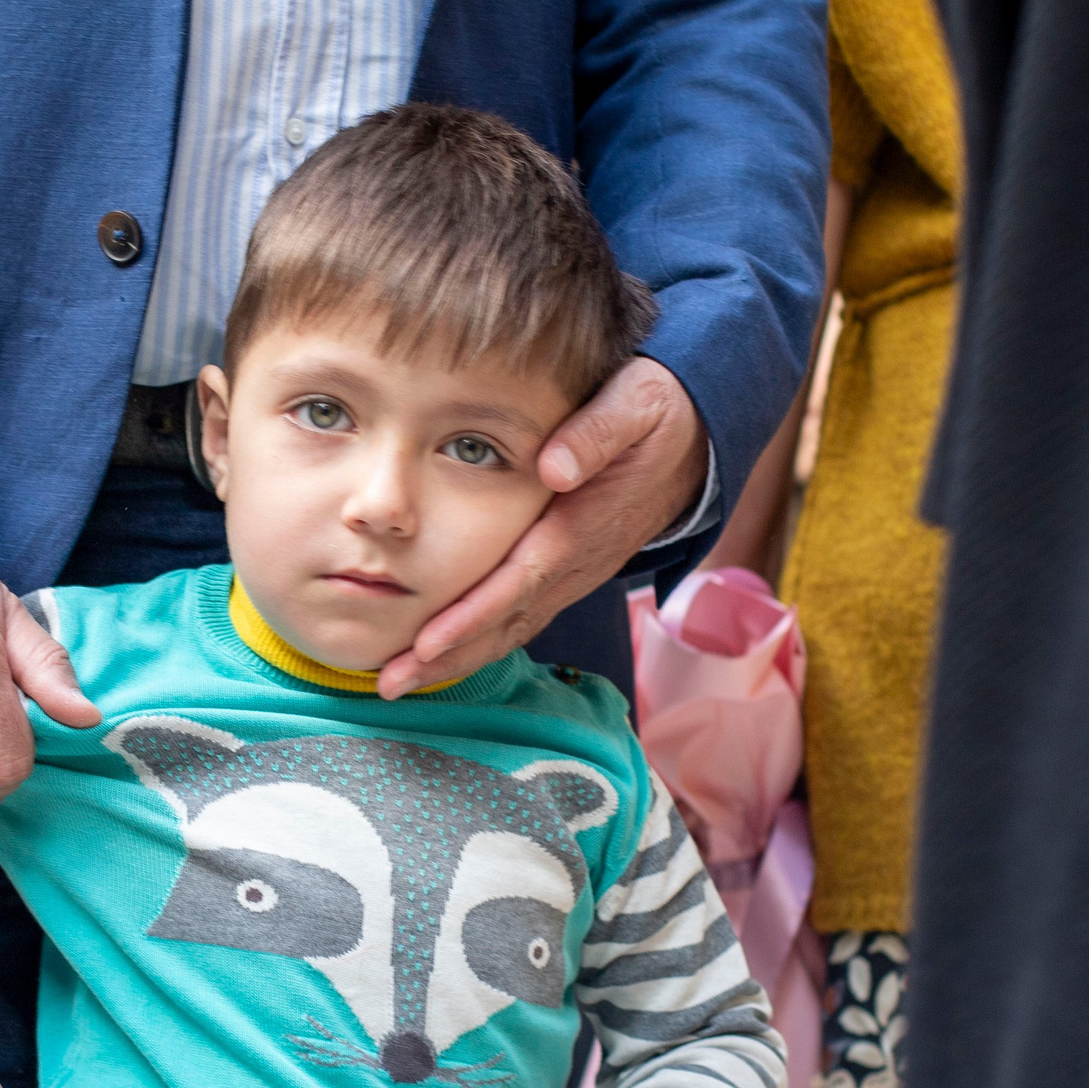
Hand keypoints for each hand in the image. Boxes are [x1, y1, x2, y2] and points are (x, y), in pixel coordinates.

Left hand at [375, 358, 705, 697]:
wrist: (698, 438)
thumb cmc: (655, 413)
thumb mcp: (636, 404)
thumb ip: (596, 433)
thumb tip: (553, 468)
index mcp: (581, 525)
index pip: (520, 581)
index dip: (474, 615)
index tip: (426, 643)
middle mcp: (577, 562)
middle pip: (508, 621)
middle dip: (449, 656)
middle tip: (390, 683)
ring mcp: (574, 573)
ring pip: (512, 627)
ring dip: (457, 658)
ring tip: (399, 681)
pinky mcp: (567, 572)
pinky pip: (521, 615)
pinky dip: (478, 640)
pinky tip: (439, 655)